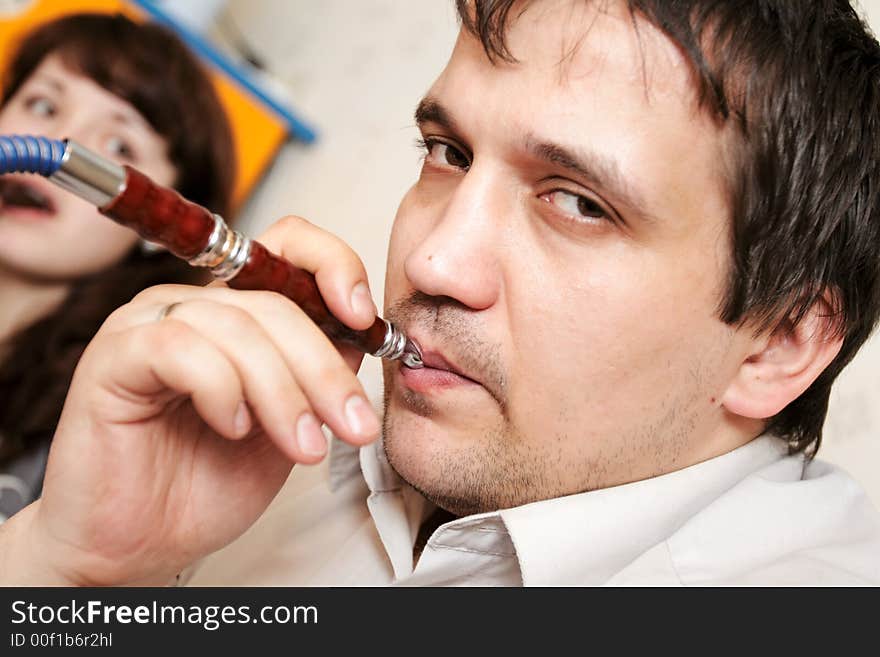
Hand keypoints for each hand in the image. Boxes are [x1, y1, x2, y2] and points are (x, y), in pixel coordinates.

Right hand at [0, 216, 380, 585]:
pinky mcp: (114, 355)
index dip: (334, 266)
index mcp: (238, 313)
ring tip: (303, 447)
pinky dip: (222, 390)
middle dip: (324, 368)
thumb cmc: (208, 484)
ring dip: (283, 392)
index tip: (364, 319)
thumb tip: (361, 336)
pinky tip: (232, 429)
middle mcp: (194, 306)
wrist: (140, 545)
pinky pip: (180, 349)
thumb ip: (319, 375)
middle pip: (275, 302)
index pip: (289, 245)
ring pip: (236, 326)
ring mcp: (149, 324)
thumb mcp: (291, 426)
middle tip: (353, 423)